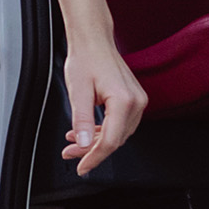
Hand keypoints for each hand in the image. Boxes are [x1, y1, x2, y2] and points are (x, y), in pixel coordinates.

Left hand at [59, 42, 146, 175]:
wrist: (93, 41)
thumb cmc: (86, 58)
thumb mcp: (78, 91)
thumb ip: (82, 121)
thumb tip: (83, 144)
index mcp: (124, 100)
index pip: (110, 141)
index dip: (94, 158)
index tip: (81, 167)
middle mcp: (136, 102)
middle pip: (115, 140)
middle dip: (92, 150)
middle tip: (70, 154)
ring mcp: (137, 101)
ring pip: (117, 134)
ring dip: (96, 141)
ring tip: (74, 143)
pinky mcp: (133, 100)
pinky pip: (120, 124)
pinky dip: (103, 131)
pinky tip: (86, 132)